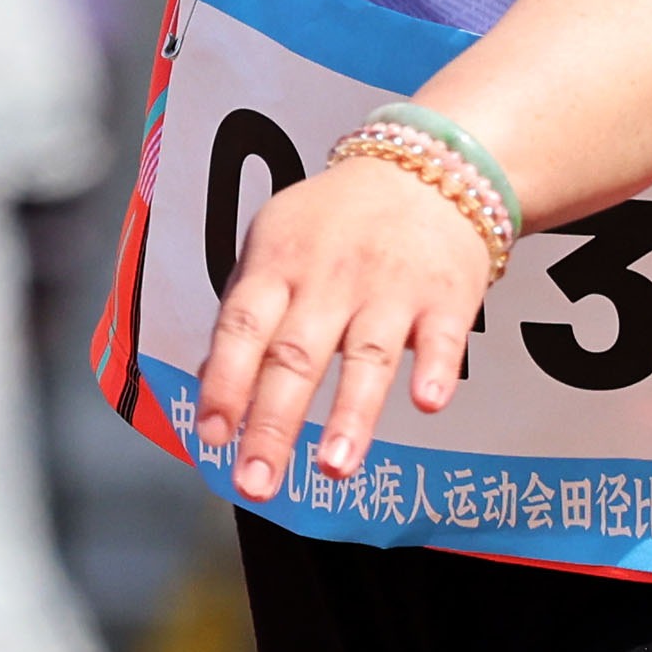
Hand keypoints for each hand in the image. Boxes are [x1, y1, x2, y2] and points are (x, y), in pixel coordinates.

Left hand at [195, 157, 500, 501]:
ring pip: (366, 354)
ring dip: (350, 413)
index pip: (242, 327)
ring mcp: (390, 286)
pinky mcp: (447, 295)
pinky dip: (435, 368)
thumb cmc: (337, 220)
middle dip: (273, 424)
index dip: (224, 380)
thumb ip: (246, 313)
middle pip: (295, 355)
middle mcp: (330, 277)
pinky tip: (428, 403)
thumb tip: (205, 382)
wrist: (426, 167)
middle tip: (256, 484)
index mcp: (278, 264)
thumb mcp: (276, 246)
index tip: (212, 435)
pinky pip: (441, 336)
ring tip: (334, 469)